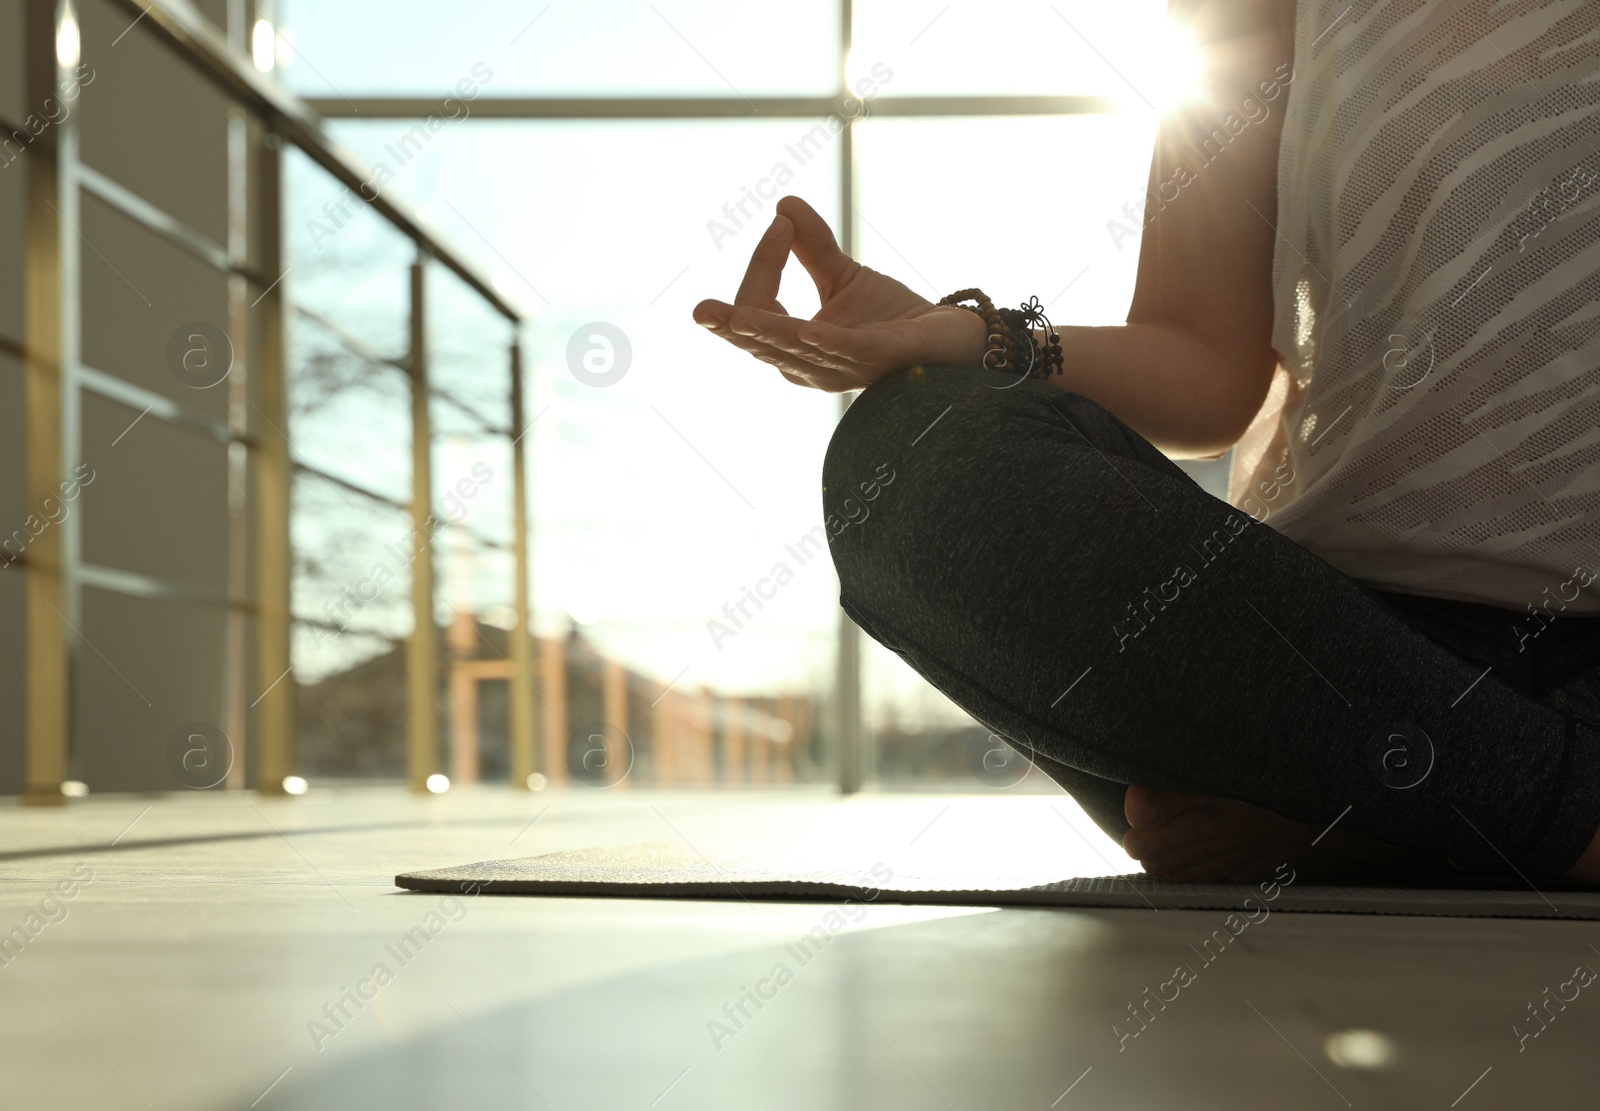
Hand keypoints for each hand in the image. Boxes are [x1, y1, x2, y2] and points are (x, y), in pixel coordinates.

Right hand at [692, 195, 987, 391]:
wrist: (949, 338)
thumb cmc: (891, 317)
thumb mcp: (843, 275)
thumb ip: (811, 246)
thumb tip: (782, 206)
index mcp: (794, 347)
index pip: (757, 307)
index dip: (763, 264)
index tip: (782, 223)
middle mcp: (808, 366)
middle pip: (759, 337)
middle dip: (729, 324)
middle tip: (701, 310)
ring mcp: (839, 367)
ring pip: (790, 349)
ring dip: (764, 332)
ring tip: (734, 319)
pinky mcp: (873, 359)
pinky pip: (839, 349)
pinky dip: (819, 339)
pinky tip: (803, 329)